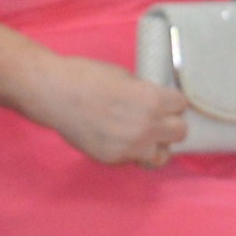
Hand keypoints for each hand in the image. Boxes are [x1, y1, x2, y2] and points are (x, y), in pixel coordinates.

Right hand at [26, 54, 191, 167]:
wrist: (53, 92)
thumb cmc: (85, 76)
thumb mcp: (124, 76)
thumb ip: (144, 94)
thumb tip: (155, 105)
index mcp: (152, 99)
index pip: (182, 105)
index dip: (171, 102)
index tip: (161, 101)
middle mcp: (147, 126)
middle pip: (180, 132)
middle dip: (169, 124)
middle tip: (154, 119)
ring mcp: (130, 146)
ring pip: (161, 155)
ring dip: (154, 145)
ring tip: (139, 136)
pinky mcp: (113, 158)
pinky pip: (133, 159)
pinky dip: (130, 152)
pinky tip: (117, 139)